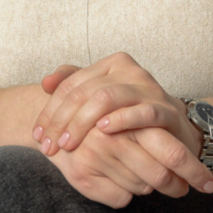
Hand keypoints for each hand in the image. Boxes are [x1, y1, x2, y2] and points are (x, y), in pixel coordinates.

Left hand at [34, 52, 200, 160]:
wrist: (175, 128)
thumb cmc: (132, 114)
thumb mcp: (101, 99)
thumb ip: (74, 86)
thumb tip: (45, 83)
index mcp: (112, 64)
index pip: (71, 83)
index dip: (50, 110)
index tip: (38, 136)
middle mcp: (129, 70)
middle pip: (85, 91)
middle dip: (61, 121)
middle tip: (48, 147)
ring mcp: (148, 87)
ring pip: (107, 97)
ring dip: (82, 123)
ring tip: (68, 144)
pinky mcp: (165, 108)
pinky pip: (141, 111)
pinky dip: (121, 120)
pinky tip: (103, 131)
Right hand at [45, 123, 212, 208]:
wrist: (55, 119)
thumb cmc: (102, 116)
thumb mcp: (129, 108)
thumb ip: (159, 124)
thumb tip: (189, 150)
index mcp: (131, 118)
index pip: (171, 151)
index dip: (193, 171)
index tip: (209, 186)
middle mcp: (113, 138)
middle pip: (159, 176)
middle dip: (177, 185)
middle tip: (183, 188)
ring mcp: (96, 157)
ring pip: (141, 188)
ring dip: (147, 185)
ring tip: (141, 173)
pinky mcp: (83, 177)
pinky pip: (121, 198)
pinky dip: (126, 195)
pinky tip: (118, 179)